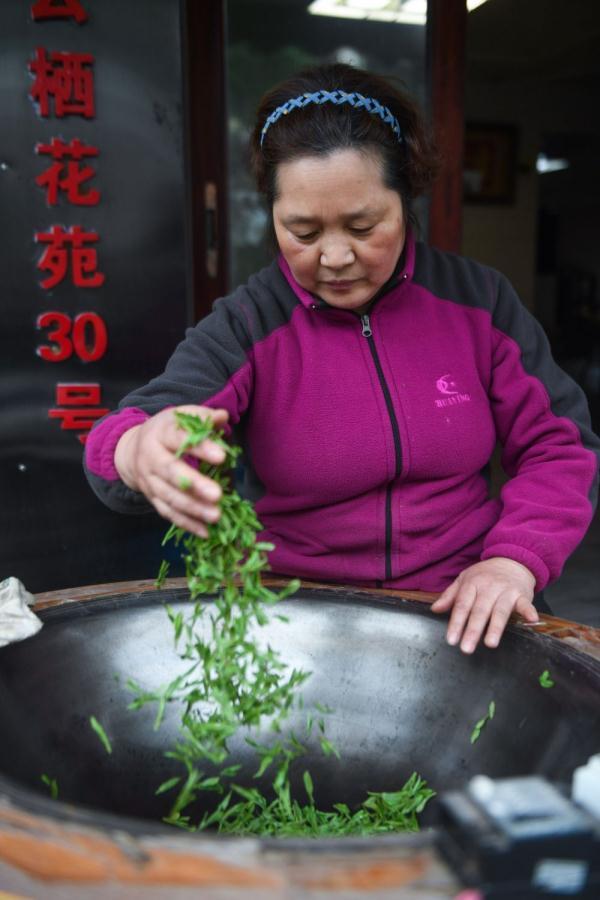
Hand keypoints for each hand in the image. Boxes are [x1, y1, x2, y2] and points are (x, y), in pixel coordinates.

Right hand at [114, 405, 228, 536]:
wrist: (130, 450)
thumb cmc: (166, 432)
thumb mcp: (180, 418)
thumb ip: (202, 418)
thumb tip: (223, 417)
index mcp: (160, 434)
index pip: (179, 439)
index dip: (200, 447)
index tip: (222, 456)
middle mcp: (150, 458)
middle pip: (171, 472)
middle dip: (194, 484)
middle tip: (217, 495)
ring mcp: (149, 481)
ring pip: (169, 497)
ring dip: (193, 509)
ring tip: (216, 516)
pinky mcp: (151, 499)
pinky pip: (168, 513)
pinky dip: (186, 524)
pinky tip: (206, 532)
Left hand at [430, 557, 537, 652]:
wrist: (511, 560)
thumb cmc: (485, 574)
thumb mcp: (464, 579)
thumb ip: (450, 596)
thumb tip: (435, 609)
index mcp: (472, 583)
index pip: (462, 605)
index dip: (456, 623)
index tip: (451, 640)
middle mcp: (489, 587)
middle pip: (479, 611)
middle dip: (472, 630)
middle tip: (466, 648)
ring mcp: (506, 591)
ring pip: (500, 610)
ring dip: (496, 627)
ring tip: (490, 644)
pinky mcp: (522, 594)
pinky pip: (525, 604)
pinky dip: (528, 611)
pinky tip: (531, 620)